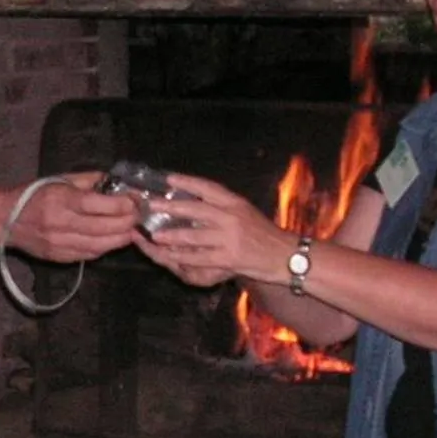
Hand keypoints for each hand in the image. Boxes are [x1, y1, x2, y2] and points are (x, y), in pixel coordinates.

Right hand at [6, 174, 136, 262]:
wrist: (4, 219)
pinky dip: (106, 247)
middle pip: (108, 227)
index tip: (137, 200)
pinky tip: (113, 238)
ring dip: (122, 237)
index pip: (103, 205)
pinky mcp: (60, 257)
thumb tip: (117, 182)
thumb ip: (90, 180)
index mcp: (63, 200)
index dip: (126, 204)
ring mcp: (61, 244)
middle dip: (129, 222)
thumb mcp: (60, 179)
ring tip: (131, 228)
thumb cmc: (32, 194)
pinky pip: (91, 254)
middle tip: (139, 215)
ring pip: (103, 245)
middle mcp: (63, 224)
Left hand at [140, 173, 297, 285]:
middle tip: (153, 205)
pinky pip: (200, 257)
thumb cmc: (263, 233)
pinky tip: (170, 256)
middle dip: (171, 208)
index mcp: (235, 202)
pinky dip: (183, 257)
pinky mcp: (229, 258)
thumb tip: (195, 200)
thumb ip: (224, 206)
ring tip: (154, 235)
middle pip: (195, 210)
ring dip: (171, 236)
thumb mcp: (245, 211)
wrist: (284, 255)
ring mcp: (230, 238)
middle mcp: (232, 217)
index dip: (187, 182)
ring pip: (193, 236)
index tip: (168, 179)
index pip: (208, 187)